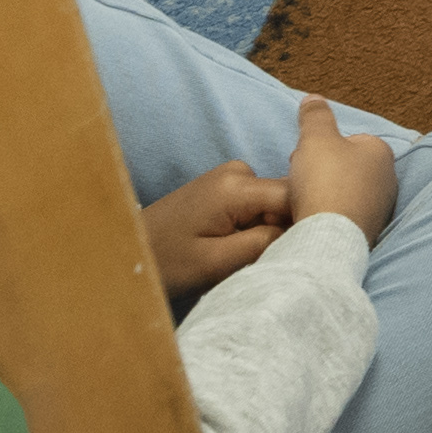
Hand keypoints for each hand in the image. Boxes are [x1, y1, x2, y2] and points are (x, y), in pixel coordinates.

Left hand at [143, 161, 292, 301]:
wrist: (127, 250)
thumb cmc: (167, 261)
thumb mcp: (217, 262)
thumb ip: (264, 243)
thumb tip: (302, 231)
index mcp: (236, 185)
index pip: (295, 195)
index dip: (304, 224)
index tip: (297, 254)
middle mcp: (238, 170)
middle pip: (287, 197)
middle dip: (285, 229)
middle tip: (264, 260)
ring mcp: (231, 175)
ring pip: (276, 203)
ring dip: (270, 230)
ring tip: (245, 256)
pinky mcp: (225, 186)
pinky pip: (260, 204)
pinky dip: (257, 226)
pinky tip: (237, 247)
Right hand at [282, 94, 395, 245]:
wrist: (328, 238)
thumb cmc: (326, 182)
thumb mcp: (316, 138)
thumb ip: (316, 116)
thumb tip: (313, 98)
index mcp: (381, 152)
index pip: (348, 140)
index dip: (321, 146)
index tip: (304, 156)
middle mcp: (388, 180)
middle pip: (344, 168)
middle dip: (320, 171)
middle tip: (300, 179)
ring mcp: (380, 210)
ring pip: (342, 193)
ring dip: (322, 195)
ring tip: (300, 201)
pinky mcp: (367, 233)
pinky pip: (341, 218)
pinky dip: (326, 217)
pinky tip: (310, 220)